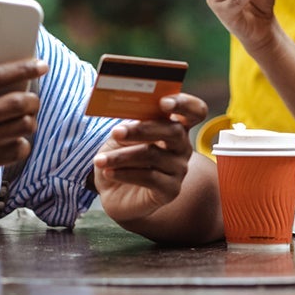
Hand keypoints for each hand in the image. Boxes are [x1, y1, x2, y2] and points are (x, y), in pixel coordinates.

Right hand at [0, 58, 47, 203]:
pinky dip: (21, 145)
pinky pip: (15, 152)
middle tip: (32, 98)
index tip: (41, 63)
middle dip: (32, 98)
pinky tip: (13, 141)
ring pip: (22, 127)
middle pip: (18, 102)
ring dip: (29, 121)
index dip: (24, 66)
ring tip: (23, 118)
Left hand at [94, 91, 207, 224]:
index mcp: (174, 125)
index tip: (164, 102)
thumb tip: (124, 120)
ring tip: (100, 160)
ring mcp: (179, 169)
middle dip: (143, 129)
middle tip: (116, 132)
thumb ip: (128, 124)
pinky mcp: (171, 190)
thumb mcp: (121, 136)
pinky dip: (125, 174)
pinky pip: (149, 178)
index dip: (184, 103)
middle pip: (174, 131)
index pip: (194, 111)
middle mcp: (182, 146)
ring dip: (122, 156)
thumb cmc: (122, 157)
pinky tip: (109, 172)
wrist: (115, 192)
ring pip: (154, 155)